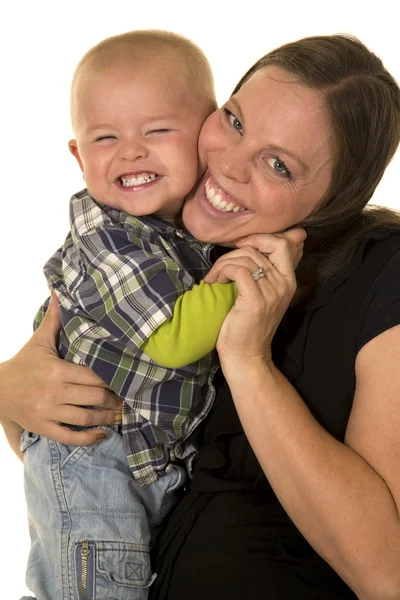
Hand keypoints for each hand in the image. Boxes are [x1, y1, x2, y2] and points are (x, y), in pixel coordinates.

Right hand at [0, 293, 122, 445]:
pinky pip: (69, 437)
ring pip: (86, 418)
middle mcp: (55, 392)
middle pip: (95, 397)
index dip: (112, 380)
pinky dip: (88, 438)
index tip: (127, 380)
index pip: (93, 376)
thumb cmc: (23, 363)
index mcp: (57, 370)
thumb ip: (54, 319)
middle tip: (129, 399)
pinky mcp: (43, 427)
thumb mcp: (39, 341)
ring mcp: (49, 412)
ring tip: (121, 415)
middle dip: (115, 399)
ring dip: (107, 418)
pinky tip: (101, 434)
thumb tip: (59, 291)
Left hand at [208, 229, 305, 363]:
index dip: (260, 238)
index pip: (283, 244)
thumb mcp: (263, 294)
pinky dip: (222, 271)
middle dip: (236, 251)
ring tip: (215, 277)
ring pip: (246, 258)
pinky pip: (239, 270)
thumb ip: (265, 270)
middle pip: (260, 247)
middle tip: (223, 265)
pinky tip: (214, 282)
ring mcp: (271, 293)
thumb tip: (255, 248)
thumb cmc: (248, 324)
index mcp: (289, 281)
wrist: (245, 355)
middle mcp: (283, 285)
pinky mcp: (255, 301)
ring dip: (224, 263)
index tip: (241, 247)